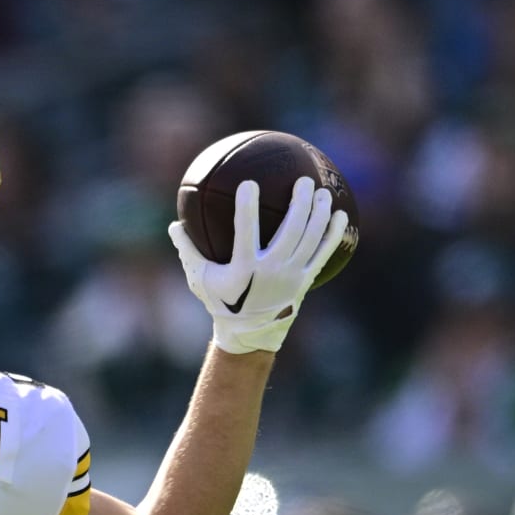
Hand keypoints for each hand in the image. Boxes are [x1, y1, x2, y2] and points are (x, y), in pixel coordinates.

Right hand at [168, 177, 349, 354]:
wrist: (249, 333)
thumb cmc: (222, 301)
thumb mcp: (199, 279)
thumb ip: (188, 251)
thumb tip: (172, 225)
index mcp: (244, 269)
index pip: (245, 233)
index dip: (246, 208)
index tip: (249, 183)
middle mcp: (271, 270)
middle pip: (290, 231)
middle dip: (299, 203)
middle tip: (303, 180)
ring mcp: (292, 276)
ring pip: (310, 239)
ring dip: (318, 214)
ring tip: (323, 192)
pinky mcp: (306, 280)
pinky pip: (324, 253)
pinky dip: (334, 234)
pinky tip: (341, 215)